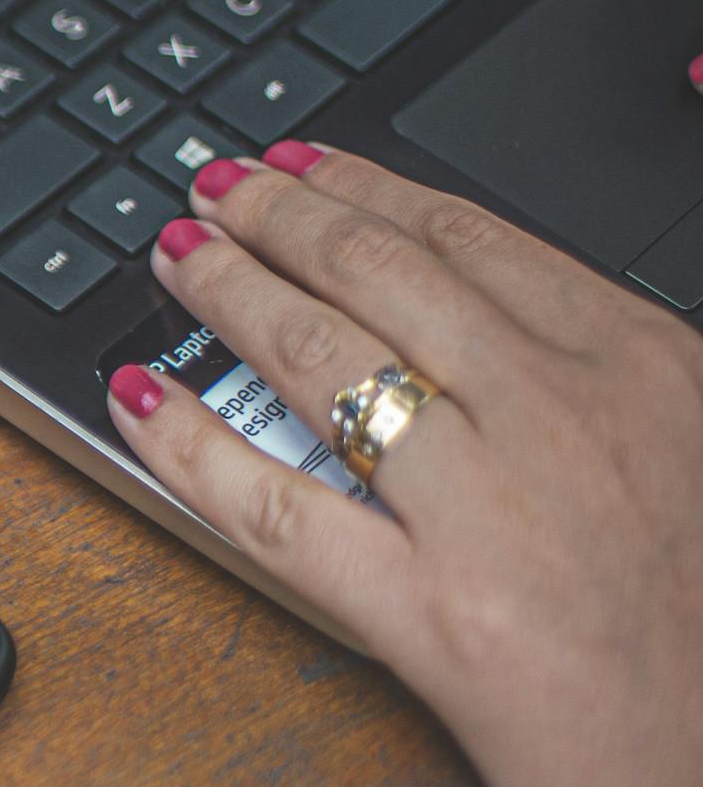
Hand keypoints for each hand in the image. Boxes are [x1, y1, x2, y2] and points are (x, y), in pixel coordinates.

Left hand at [104, 137, 702, 786]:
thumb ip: (622, 398)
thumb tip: (515, 349)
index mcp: (649, 367)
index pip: (475, 241)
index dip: (367, 191)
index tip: (301, 165)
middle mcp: (568, 414)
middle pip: (382, 275)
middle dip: (277, 218)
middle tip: (208, 189)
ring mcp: (494, 512)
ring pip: (320, 361)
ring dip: (225, 290)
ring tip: (170, 256)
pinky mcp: (436, 620)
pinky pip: (276, 508)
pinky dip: (188, 444)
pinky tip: (136, 400)